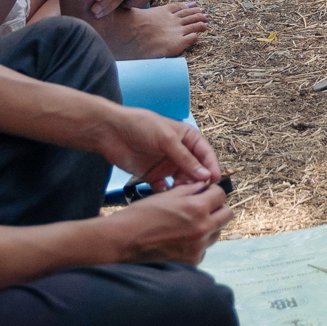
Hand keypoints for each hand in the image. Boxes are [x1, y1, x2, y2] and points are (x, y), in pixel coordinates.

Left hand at [94, 106, 219, 188]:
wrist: (111, 131)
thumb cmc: (141, 126)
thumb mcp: (167, 139)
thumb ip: (185, 158)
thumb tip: (206, 175)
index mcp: (188, 139)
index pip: (206, 155)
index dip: (212, 167)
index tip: (215, 181)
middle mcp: (180, 153)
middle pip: (196, 171)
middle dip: (199, 182)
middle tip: (199, 195)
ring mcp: (166, 165)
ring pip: (181, 182)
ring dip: (183, 190)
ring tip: (182, 198)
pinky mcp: (153, 176)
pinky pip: (164, 188)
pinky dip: (166, 194)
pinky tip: (165, 199)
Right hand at [103, 179, 231, 264]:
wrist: (120, 243)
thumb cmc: (139, 217)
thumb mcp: (165, 196)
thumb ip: (189, 190)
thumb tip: (204, 186)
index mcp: (196, 208)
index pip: (221, 195)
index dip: (213, 192)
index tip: (206, 194)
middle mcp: (201, 229)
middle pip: (227, 215)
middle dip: (217, 209)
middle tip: (203, 208)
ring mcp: (198, 247)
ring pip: (217, 233)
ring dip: (208, 227)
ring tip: (188, 226)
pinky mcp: (191, 262)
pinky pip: (203, 249)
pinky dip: (197, 244)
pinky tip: (180, 241)